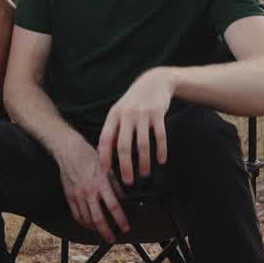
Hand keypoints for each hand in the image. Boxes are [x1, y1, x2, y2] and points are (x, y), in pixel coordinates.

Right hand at [53, 135, 130, 241]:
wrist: (69, 151)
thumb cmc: (88, 156)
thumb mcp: (107, 168)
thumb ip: (115, 184)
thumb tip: (122, 197)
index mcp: (101, 184)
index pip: (114, 207)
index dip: (121, 220)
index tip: (125, 227)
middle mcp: (89, 192)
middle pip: (99, 219)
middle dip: (107, 232)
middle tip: (112, 239)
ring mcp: (78, 196)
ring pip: (86, 220)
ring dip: (95, 230)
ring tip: (101, 233)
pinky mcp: (70, 197)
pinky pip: (76, 215)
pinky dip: (83, 223)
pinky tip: (87, 225)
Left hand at [97, 67, 174, 186]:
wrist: (154, 81)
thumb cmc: (134, 101)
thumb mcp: (119, 111)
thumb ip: (112, 130)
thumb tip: (102, 154)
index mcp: (114, 115)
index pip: (105, 139)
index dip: (104, 156)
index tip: (106, 172)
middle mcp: (127, 115)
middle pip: (124, 146)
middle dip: (125, 166)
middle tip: (128, 181)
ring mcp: (143, 114)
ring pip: (143, 144)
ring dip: (144, 162)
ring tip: (145, 173)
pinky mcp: (158, 115)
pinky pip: (160, 137)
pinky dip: (161, 151)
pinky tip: (161, 161)